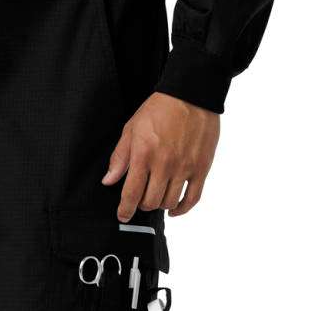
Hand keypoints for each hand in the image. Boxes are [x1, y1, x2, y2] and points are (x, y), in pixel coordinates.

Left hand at [102, 92, 219, 218]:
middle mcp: (164, 165)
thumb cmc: (159, 109)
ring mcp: (185, 168)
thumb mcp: (132, 128)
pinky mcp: (201, 168)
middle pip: (150, 202)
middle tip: (140, 199)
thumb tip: (108, 181)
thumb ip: (120, 157)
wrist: (191, 95)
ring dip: (160, 204)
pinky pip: (192, 198)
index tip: (123, 216)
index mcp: (144, 155)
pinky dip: (182, 209)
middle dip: (142, 205)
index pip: (132, 193)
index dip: (125, 209)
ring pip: (170, 202)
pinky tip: (174, 209)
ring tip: (157, 197)